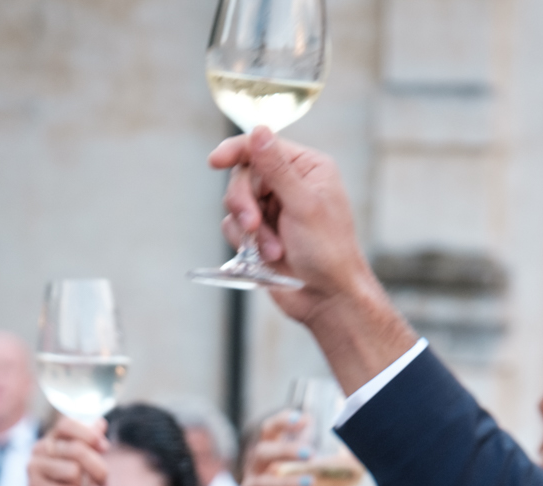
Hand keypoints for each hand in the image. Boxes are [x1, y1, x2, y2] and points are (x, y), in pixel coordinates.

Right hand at [21, 416, 110, 485]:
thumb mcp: (81, 464)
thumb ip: (89, 443)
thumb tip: (100, 422)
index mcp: (52, 439)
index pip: (66, 424)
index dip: (88, 433)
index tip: (104, 447)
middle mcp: (40, 449)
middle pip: (77, 449)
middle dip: (98, 467)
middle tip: (103, 483)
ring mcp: (35, 467)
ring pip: (73, 470)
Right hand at [208, 127, 387, 328]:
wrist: (326, 298)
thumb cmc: (327, 252)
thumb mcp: (303, 205)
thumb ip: (277, 168)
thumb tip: (259, 130)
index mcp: (307, 168)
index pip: (263, 146)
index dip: (236, 150)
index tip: (215, 161)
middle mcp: (289, 184)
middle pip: (243, 176)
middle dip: (244, 202)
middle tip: (253, 225)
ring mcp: (274, 209)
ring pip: (235, 203)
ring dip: (249, 229)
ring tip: (272, 251)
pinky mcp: (260, 233)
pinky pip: (234, 227)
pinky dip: (245, 243)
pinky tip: (267, 258)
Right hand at [241, 410, 309, 485]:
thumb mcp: (289, 468)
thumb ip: (300, 446)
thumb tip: (311, 421)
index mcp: (264, 455)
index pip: (267, 431)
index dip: (281, 422)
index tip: (301, 418)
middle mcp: (253, 471)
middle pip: (261, 453)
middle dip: (285, 450)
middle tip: (310, 453)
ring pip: (265, 485)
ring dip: (288, 482)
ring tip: (311, 482)